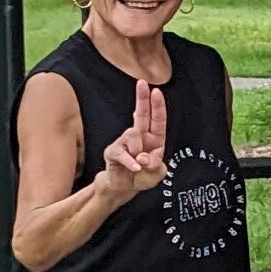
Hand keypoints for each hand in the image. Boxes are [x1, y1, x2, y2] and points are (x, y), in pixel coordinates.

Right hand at [102, 81, 168, 196]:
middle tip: (142, 83)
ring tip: (139, 165)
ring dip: (138, 150)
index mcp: (154, 139)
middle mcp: (140, 137)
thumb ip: (157, 166)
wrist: (125, 188)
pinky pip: (122, 152)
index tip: (156, 91)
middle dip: (142, 98)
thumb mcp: (157, 174)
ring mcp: (125, 142)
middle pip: (141, 114)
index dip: (157, 106)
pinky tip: (134, 167)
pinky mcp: (113, 151)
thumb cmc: (143, 176)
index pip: (157, 119)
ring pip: (133, 135)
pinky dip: (130, 161)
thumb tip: (148, 155)